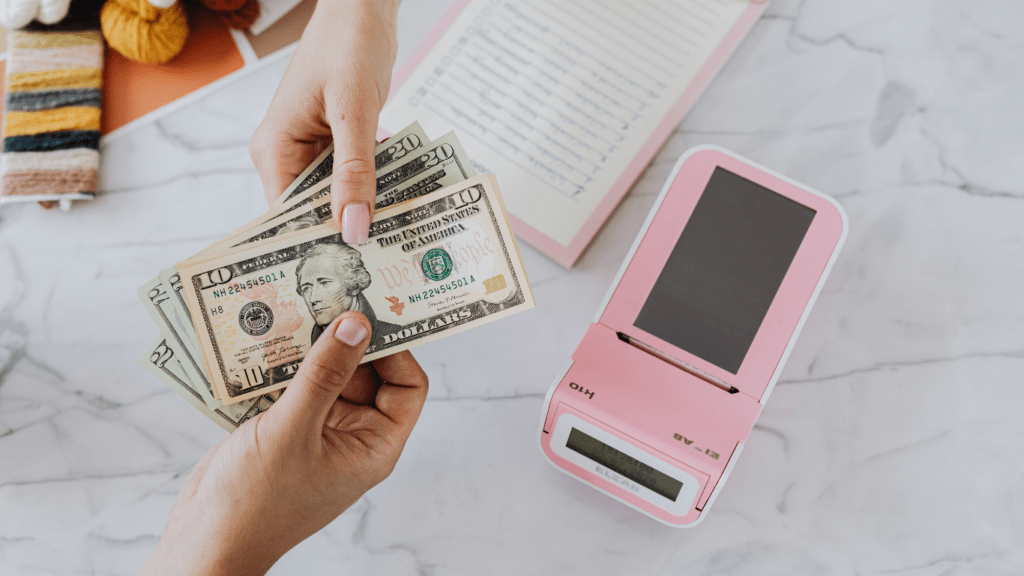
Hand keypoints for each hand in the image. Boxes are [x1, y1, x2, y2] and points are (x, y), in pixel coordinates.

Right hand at [139, 312, 428, 574]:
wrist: (205, 538)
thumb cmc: (255, 502)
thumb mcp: (293, 430)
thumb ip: (324, 374)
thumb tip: (356, 324)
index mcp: (372, 446)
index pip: (407, 387)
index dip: (397, 350)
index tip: (374, 313)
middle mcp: (352, 436)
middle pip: (367, 374)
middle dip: (349, 340)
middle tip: (329, 297)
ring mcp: (317, 431)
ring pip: (328, 375)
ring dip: (313, 346)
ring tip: (296, 306)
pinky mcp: (285, 426)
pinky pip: (297, 385)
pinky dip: (285, 363)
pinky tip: (267, 336)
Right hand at [249, 0, 398, 244]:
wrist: (362, 8)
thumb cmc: (348, 45)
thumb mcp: (354, 111)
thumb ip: (354, 172)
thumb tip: (352, 228)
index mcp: (273, 149)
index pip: (287, 217)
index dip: (315, 245)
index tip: (348, 272)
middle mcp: (284, 154)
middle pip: (312, 211)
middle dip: (345, 232)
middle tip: (383, 264)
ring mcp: (310, 149)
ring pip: (335, 197)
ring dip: (363, 212)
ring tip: (396, 242)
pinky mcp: (334, 143)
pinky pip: (351, 177)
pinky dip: (372, 189)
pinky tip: (397, 206)